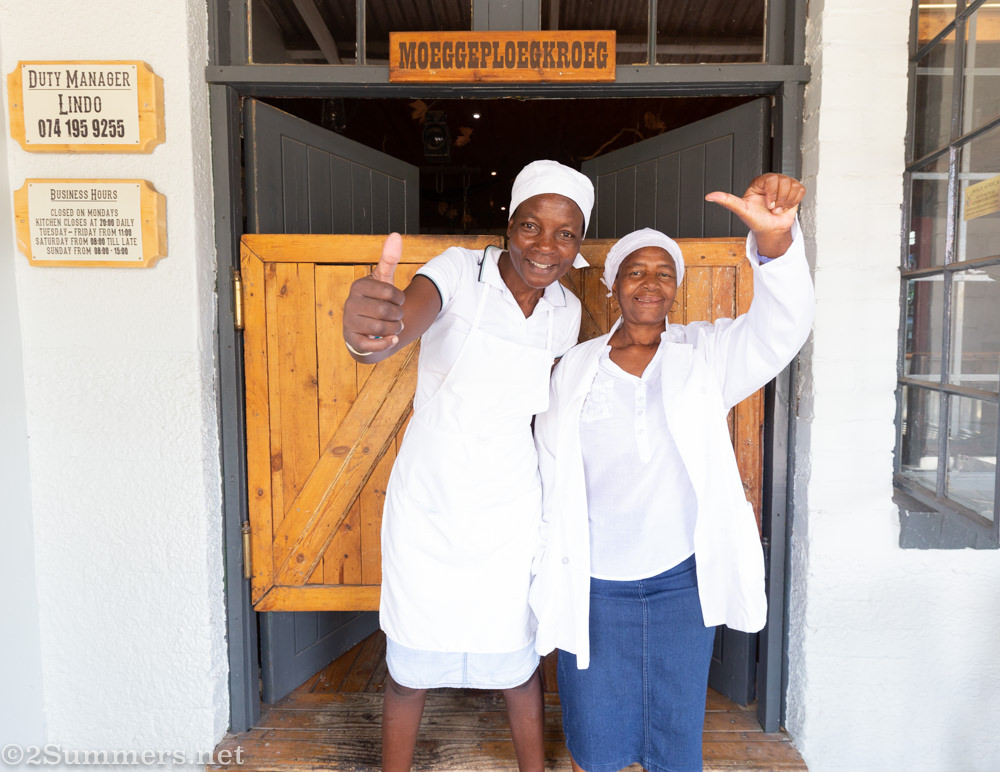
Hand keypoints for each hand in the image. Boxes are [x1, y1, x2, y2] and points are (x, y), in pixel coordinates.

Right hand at [342, 233, 404, 355]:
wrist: (367, 329)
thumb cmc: (377, 301)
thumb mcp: (383, 280)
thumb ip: (389, 259)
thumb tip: (396, 235)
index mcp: (359, 286)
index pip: (389, 292)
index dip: (400, 299)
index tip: (399, 301)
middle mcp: (350, 303)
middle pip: (385, 311)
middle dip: (398, 315)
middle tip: (398, 317)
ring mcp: (349, 322)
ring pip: (381, 328)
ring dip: (395, 329)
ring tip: (395, 327)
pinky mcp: (352, 340)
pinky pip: (372, 345)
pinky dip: (387, 343)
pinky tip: (391, 339)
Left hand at [705, 174, 804, 257]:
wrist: (770, 229)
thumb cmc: (756, 219)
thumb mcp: (741, 210)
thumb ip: (726, 201)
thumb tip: (709, 196)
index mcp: (759, 181)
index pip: (771, 179)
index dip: (771, 194)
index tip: (767, 204)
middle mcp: (772, 180)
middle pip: (783, 181)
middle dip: (779, 200)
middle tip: (773, 208)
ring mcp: (784, 184)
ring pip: (793, 186)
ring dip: (787, 202)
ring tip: (778, 208)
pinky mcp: (794, 189)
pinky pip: (800, 190)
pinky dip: (794, 202)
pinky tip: (786, 206)